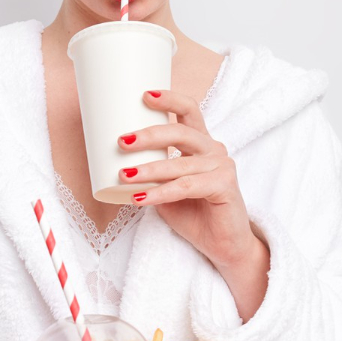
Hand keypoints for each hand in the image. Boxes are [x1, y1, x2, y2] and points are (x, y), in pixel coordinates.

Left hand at [118, 90, 266, 276]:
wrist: (223, 246)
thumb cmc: (193, 214)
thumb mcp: (165, 188)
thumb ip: (151, 173)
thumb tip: (116, 164)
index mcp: (201, 143)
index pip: (189, 110)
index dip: (169, 99)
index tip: (144, 94)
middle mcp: (214, 150)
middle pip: (180, 132)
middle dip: (149, 135)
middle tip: (122, 142)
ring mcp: (222, 167)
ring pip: (179, 163)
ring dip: (148, 169)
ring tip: (123, 175)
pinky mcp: (225, 186)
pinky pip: (186, 187)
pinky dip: (160, 193)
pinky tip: (140, 198)